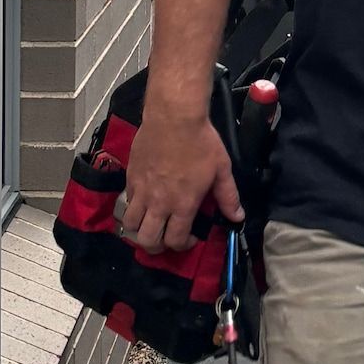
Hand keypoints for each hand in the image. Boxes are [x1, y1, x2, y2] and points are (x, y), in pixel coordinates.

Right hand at [122, 106, 241, 252]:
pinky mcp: (130, 177)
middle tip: (165, 238)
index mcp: (182, 204)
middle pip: (147, 240)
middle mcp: (158, 203)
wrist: (174, 117)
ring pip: (131, 225)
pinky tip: (144, 201)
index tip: (189, 237)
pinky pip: (126, 202)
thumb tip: (237, 218)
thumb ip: (228, 197)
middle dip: (156, 246)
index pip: (175, 240)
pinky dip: (133, 208)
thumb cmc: (201, 141)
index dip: (182, 245)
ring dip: (140, 230)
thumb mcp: (222, 169)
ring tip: (150, 223)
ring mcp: (141, 191)